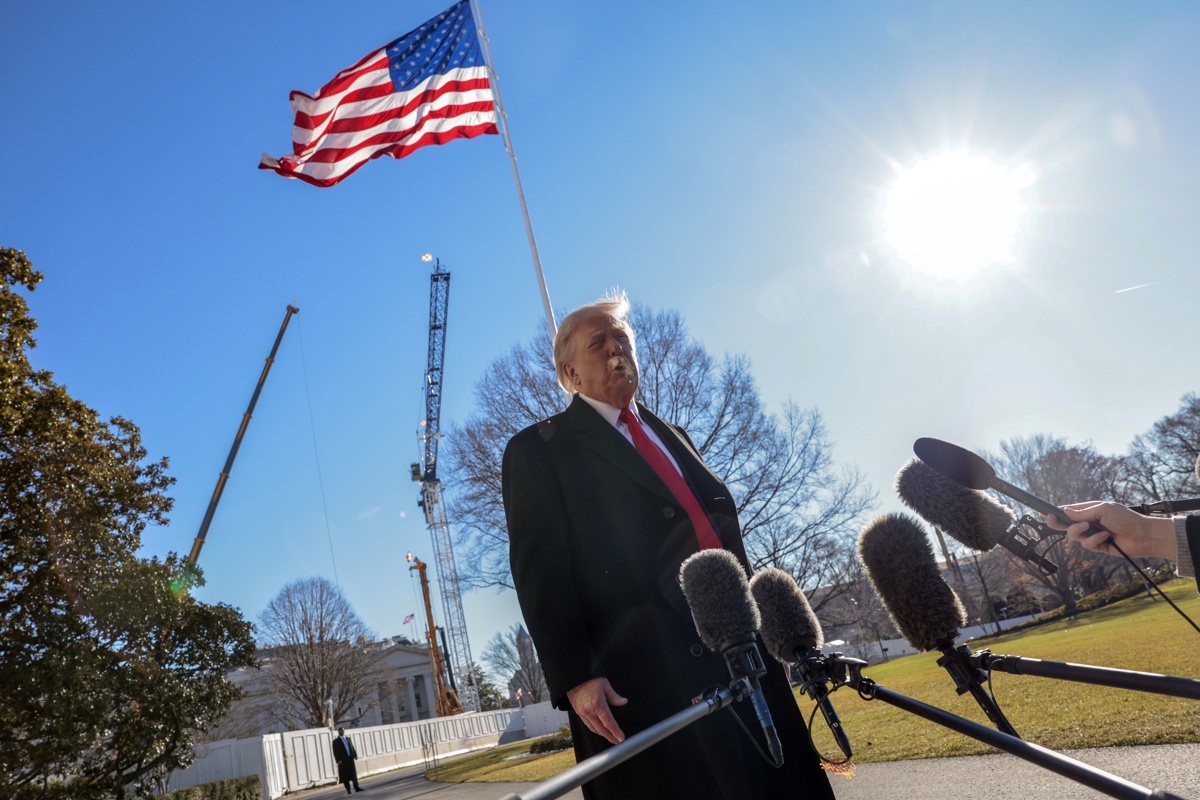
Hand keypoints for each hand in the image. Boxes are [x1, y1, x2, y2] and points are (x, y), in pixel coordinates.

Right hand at [566, 677, 627, 743]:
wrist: (572, 679)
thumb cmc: (589, 679)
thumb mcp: (604, 684)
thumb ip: (614, 696)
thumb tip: (623, 702)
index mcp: (598, 704)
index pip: (609, 722)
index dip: (616, 731)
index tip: (621, 737)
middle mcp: (590, 711)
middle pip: (601, 729)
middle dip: (610, 737)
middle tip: (617, 741)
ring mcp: (583, 713)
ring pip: (594, 729)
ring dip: (603, 735)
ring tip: (610, 737)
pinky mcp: (579, 713)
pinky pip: (588, 725)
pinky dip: (595, 730)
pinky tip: (600, 730)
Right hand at [1044, 501, 1176, 559]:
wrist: (1143, 536)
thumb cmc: (1126, 519)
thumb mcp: (1103, 509)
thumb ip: (1083, 512)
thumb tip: (1065, 511)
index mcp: (1089, 510)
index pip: (1068, 510)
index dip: (1055, 511)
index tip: (1042, 511)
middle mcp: (1088, 522)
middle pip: (1065, 524)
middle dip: (1057, 522)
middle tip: (1051, 520)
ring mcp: (1091, 534)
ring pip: (1073, 535)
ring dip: (1079, 531)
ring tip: (1091, 527)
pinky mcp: (1096, 546)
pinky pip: (1086, 544)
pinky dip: (1094, 540)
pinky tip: (1106, 536)